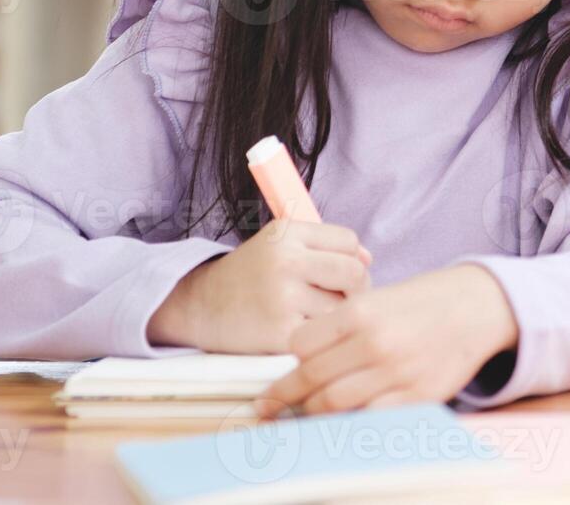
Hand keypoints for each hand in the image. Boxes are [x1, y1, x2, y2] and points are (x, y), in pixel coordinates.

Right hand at [146, 219, 372, 352]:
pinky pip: (325, 334)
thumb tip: (369, 259)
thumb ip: (326, 246)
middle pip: (354, 273)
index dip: (351, 259)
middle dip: (357, 289)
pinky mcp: (279, 332)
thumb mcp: (281, 245)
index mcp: (286, 232)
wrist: (200, 306)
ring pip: (343, 308)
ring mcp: (282, 297)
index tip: (338, 274)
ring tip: (318, 316)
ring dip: (338, 317)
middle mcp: (285, 260)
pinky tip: (307, 333)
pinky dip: (322, 337)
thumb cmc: (252, 275)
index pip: (349, 241)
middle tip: (342, 300)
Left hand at [255, 264, 518, 416]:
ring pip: (332, 405)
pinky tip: (344, 419)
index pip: (300, 345)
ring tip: (305, 412)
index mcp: (360, 312)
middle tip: (270, 405)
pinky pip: (368, 420)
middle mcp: (375, 343)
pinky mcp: (416, 398)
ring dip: (313, 412)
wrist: (476, 307)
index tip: (285, 369)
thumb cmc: (422, 301)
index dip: (289, 359)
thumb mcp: (377, 297)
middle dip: (285, 395)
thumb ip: (341, 326)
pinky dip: (351, 422)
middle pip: (310, 379)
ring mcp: (396, 373)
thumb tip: (301, 360)